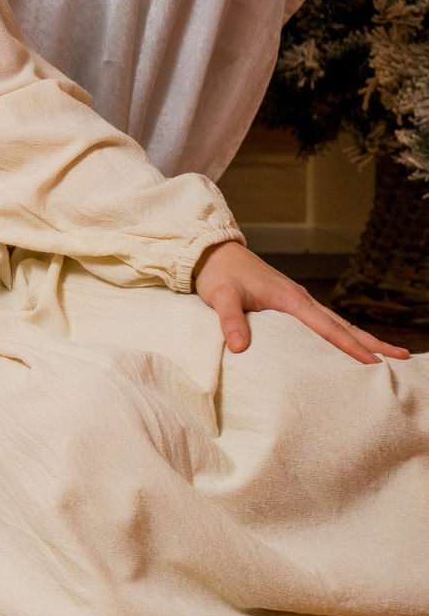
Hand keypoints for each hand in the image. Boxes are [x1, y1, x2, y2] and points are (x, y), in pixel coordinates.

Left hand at [194, 240, 407, 364]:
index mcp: (290, 299)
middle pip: (343, 324)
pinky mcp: (290, 302)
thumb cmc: (219, 274)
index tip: (373, 363)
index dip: (349, 346)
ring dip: (361, 338)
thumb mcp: (221, 297)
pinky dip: (341, 332)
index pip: (327, 327)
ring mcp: (297, 300)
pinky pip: (323, 321)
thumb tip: (239, 348)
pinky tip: (348, 342)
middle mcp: (300, 298)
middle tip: (401, 358)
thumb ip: (230, 321)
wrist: (213, 252)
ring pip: (336, 322)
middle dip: (371, 343)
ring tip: (387, 355)